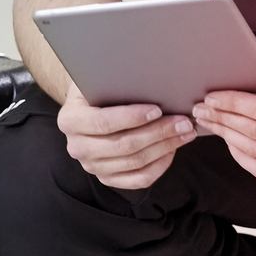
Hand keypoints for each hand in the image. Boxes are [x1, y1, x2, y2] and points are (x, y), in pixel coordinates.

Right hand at [57, 81, 195, 189]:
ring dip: (165, 147)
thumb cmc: (96, 87)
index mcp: (70, 120)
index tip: (157, 109)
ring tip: (185, 132)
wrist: (86, 107)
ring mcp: (93, 166)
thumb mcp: (97, 78)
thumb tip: (149, 75)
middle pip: (124, 145)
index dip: (132, 117)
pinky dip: (159, 166)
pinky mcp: (108, 179)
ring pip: (135, 163)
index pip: (103, 122)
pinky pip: (139, 180)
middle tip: (183, 121)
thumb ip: (114, 80)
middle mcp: (77, 148)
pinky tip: (173, 150)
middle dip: (158, 132)